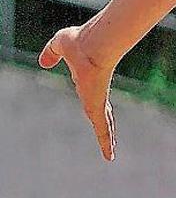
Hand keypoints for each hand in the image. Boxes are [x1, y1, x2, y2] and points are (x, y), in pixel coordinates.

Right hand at [38, 25, 117, 160]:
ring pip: (104, 126)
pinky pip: (102, 129)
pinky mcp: (98, 108)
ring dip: (107, 140)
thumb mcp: (59, 45)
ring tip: (110, 154)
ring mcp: (98, 103)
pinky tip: (110, 155)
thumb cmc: (80, 42)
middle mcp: (96, 95)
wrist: (92, 46)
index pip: (95, 100)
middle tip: (110, 139)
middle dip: (106, 127)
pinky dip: (106, 142)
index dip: (99, 108)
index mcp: (89, 83)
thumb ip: (52, 53)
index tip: (101, 116)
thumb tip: (43, 63)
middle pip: (103, 115)